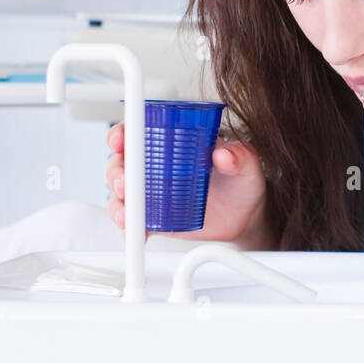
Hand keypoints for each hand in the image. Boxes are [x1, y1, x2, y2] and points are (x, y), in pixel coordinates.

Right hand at [105, 122, 269, 244]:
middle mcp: (157, 165)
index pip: (141, 130)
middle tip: (125, 184)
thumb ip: (239, 155)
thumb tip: (224, 154)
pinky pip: (135, 221)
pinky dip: (130, 228)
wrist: (245, 215)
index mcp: (174, 142)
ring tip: (128, 214)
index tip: (120, 140)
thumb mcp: (247, 164)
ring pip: (122, 193)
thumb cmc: (242, 181)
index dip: (124, 132)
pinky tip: (134, 232)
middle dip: (117, 172)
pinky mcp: (154, 217)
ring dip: (119, 203)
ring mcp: (153, 191)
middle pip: (123, 162)